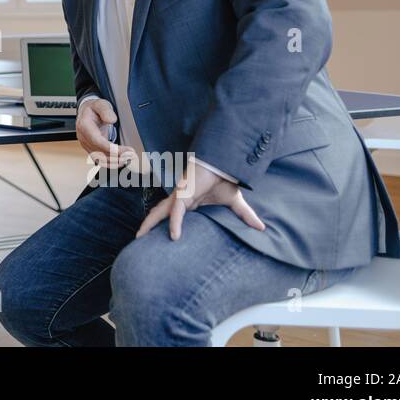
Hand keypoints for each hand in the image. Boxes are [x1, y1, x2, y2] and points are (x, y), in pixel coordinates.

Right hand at [76, 97, 135, 168]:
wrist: (87, 112)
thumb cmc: (94, 108)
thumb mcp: (100, 104)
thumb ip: (105, 111)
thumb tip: (111, 120)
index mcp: (84, 126)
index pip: (96, 140)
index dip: (109, 148)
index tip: (122, 151)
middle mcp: (83, 137)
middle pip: (98, 152)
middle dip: (115, 156)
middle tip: (130, 155)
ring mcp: (86, 145)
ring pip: (99, 159)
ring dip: (114, 162)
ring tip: (128, 159)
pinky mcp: (91, 149)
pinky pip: (100, 160)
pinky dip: (111, 163)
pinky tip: (121, 162)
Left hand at [136, 162, 264, 239]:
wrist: (225, 163)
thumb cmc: (225, 178)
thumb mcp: (235, 202)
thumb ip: (244, 215)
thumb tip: (262, 228)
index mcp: (188, 201)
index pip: (170, 213)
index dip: (162, 222)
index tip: (157, 235)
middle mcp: (180, 199)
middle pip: (159, 212)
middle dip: (148, 223)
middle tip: (137, 237)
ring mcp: (180, 196)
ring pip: (160, 211)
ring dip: (150, 223)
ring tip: (139, 236)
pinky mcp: (185, 193)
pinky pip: (177, 211)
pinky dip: (175, 223)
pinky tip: (174, 236)